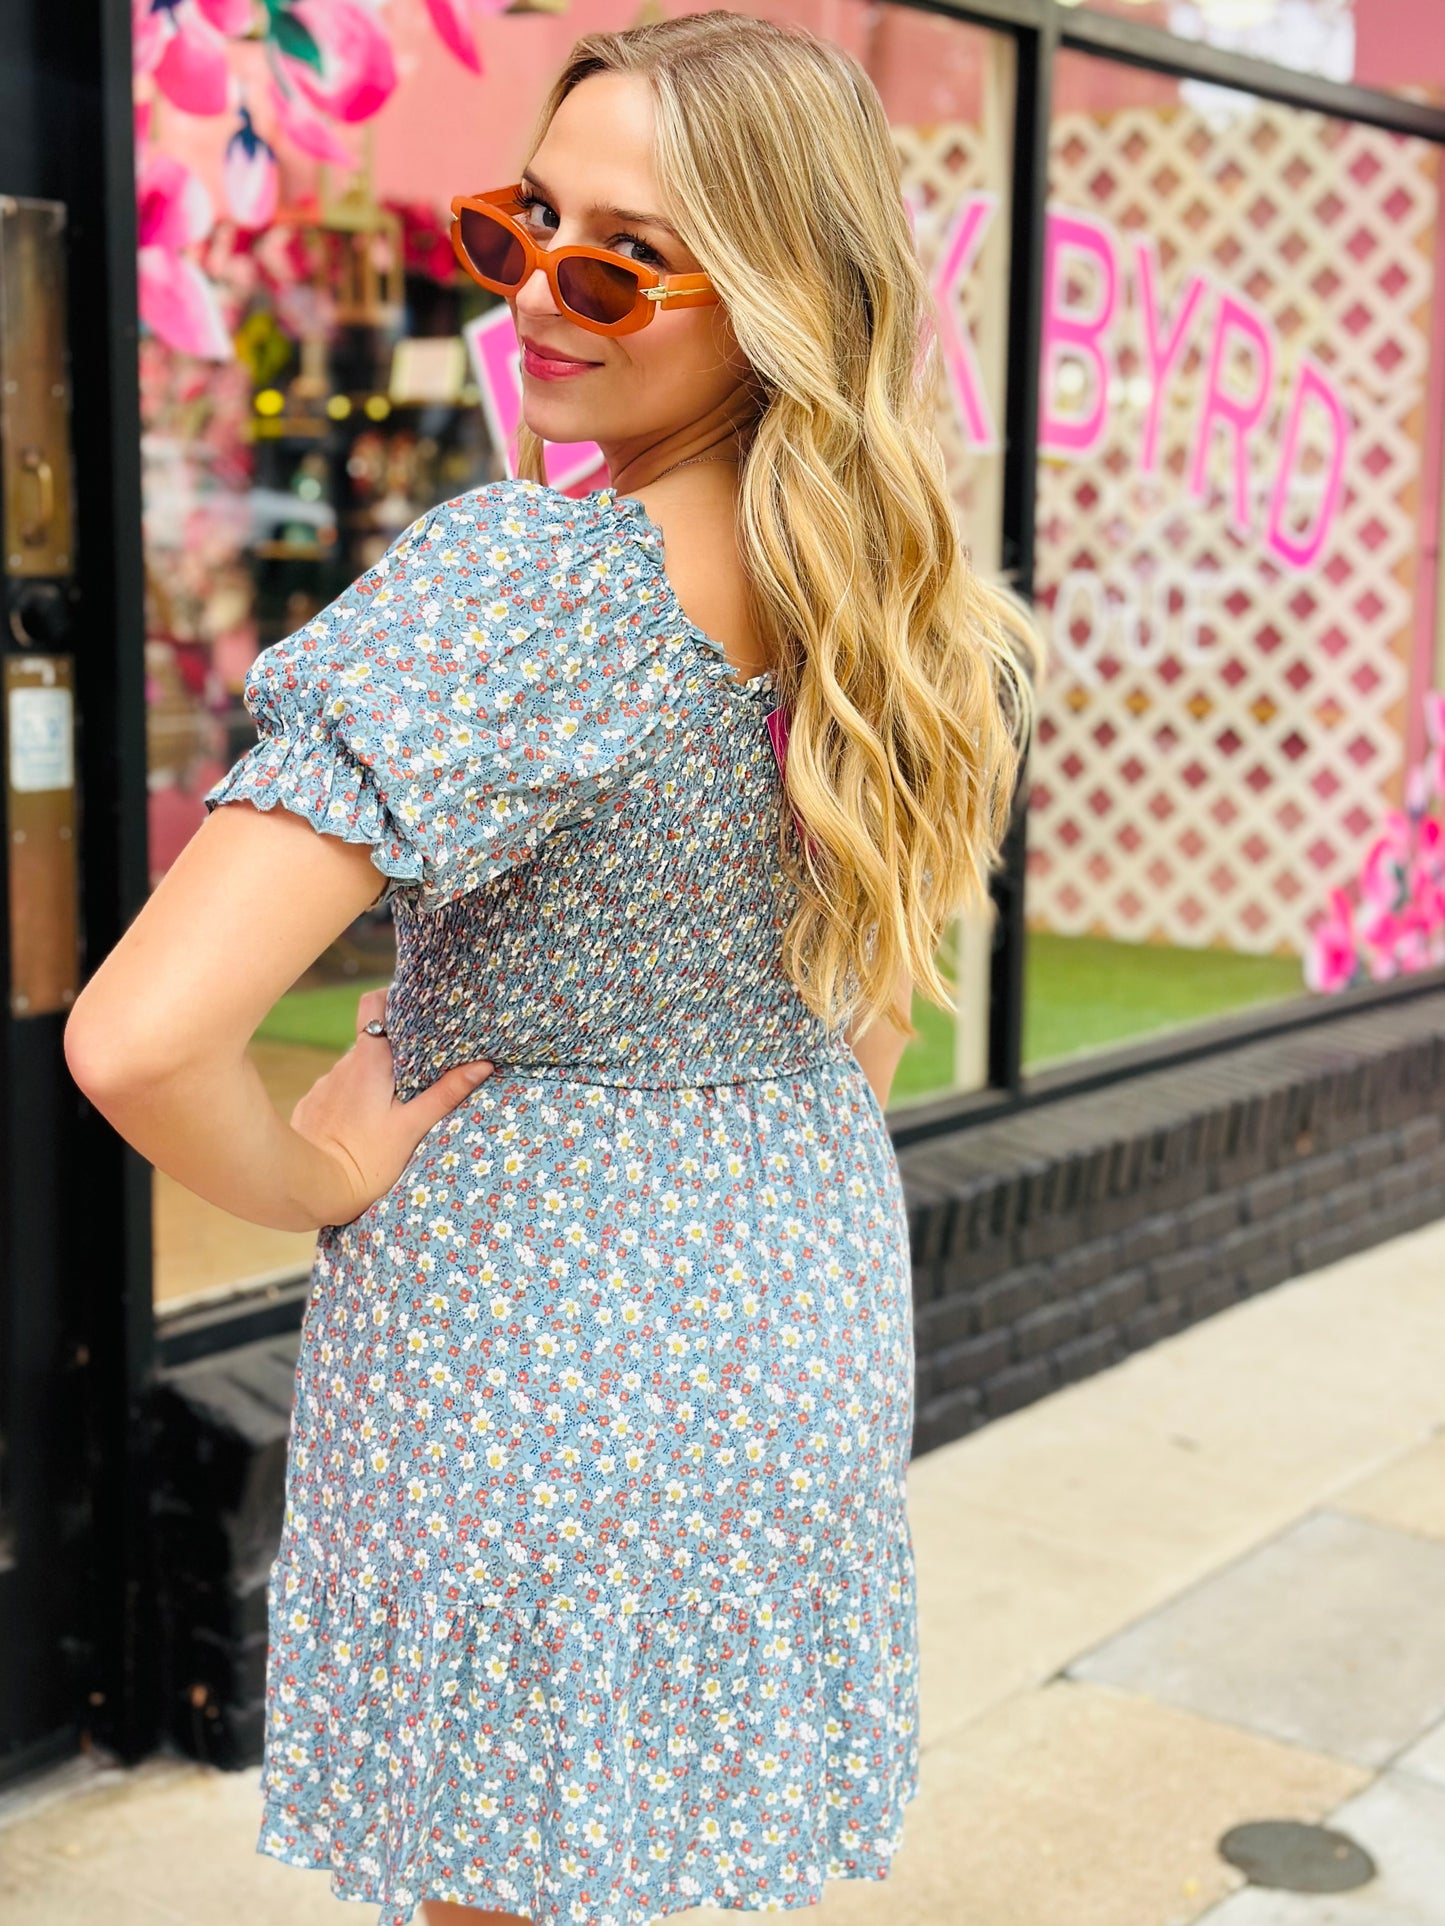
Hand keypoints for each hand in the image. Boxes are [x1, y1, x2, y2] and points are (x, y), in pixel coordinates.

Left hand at [289, 988, 494, 1225]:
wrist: (310, 1189)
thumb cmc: (366, 1160)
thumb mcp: (413, 1127)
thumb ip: (445, 1094)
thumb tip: (482, 1065)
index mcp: (369, 1060)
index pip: (373, 1003)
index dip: (391, 997)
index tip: (414, 1008)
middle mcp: (342, 1065)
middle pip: (370, 1041)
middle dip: (394, 1050)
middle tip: (421, 1068)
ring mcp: (323, 1086)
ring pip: (354, 1070)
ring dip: (373, 1078)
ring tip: (393, 1104)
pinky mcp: (311, 1107)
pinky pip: (336, 1093)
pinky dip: (352, 1100)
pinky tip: (362, 1125)